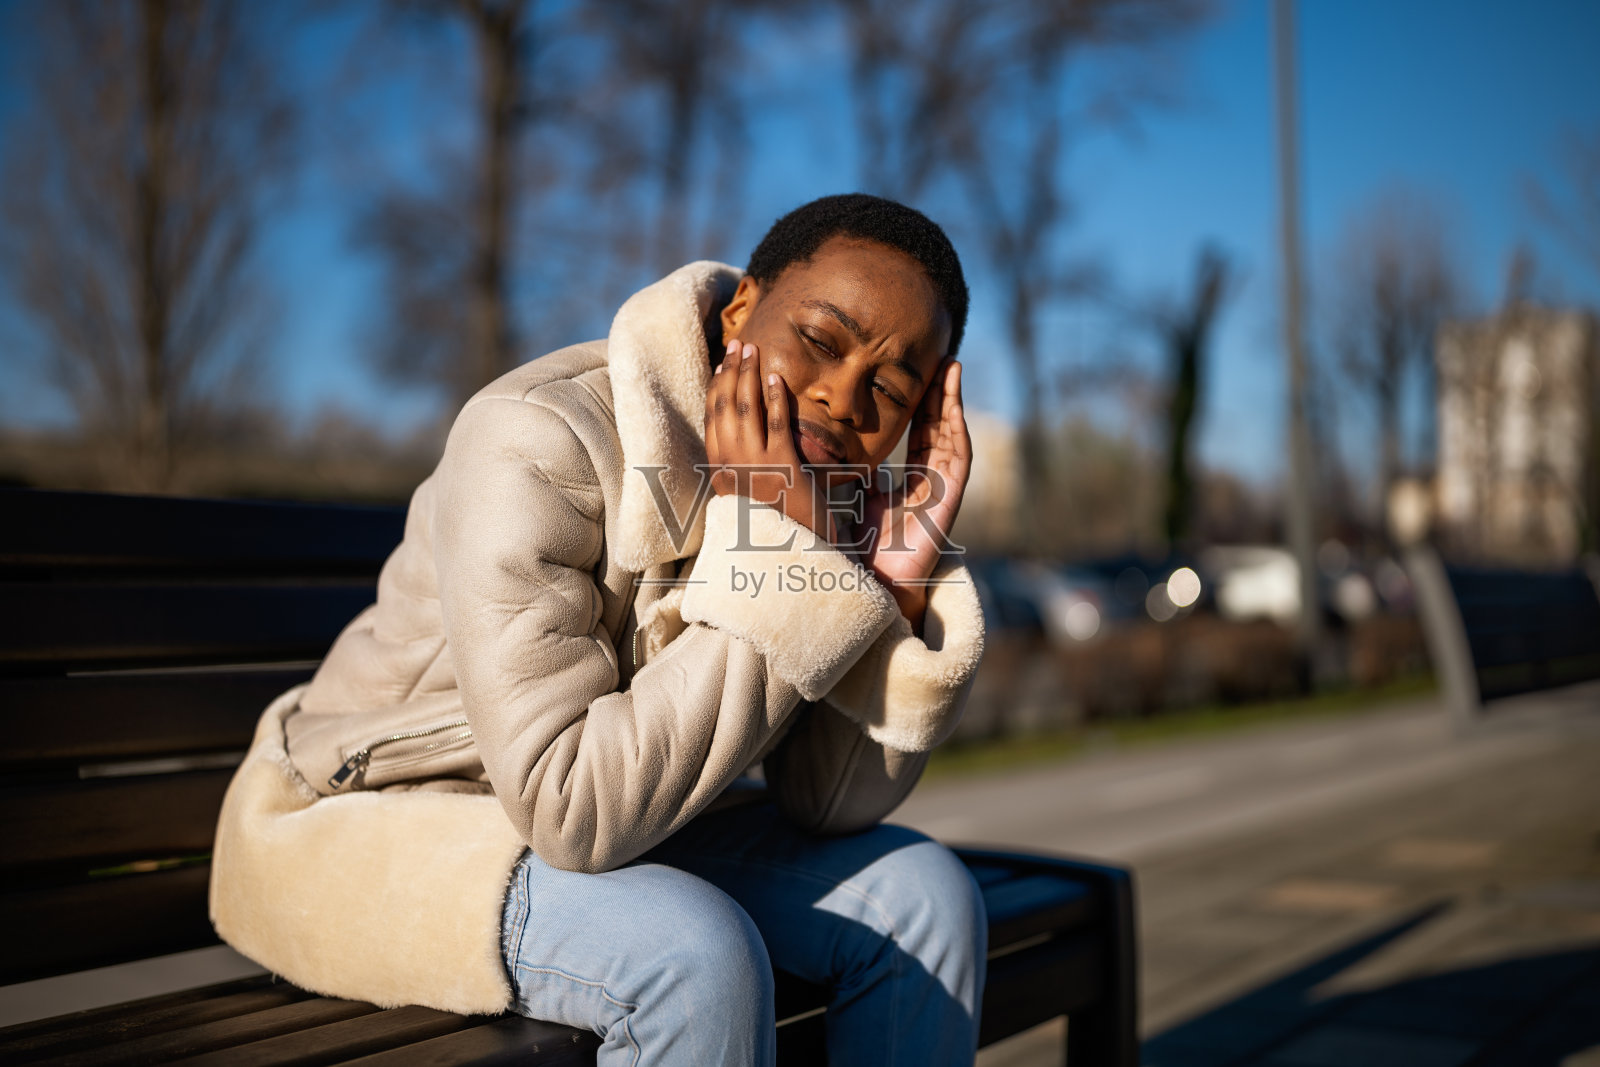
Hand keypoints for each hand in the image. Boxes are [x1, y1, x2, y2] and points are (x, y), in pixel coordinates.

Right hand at [705, 339, 834, 541]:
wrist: (791, 560)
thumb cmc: (776, 532)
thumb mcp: (752, 499)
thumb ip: (746, 472)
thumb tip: (750, 447)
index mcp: (720, 475)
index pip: (712, 421)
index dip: (716, 389)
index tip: (723, 365)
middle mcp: (730, 467)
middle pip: (724, 408)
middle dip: (730, 372)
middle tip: (738, 345)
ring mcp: (754, 466)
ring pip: (745, 409)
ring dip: (748, 375)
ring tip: (753, 349)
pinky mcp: (782, 468)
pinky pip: (776, 423)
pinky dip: (775, 397)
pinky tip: (777, 378)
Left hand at [860, 359, 970, 629]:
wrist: (875, 580)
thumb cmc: (865, 546)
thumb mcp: (859, 498)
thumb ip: (859, 473)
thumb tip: (846, 449)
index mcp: (912, 480)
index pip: (920, 433)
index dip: (921, 404)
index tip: (918, 374)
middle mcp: (932, 481)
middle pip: (940, 428)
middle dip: (940, 393)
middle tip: (941, 358)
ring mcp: (944, 488)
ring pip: (953, 436)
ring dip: (953, 402)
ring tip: (951, 368)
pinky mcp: (951, 499)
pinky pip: (959, 458)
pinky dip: (957, 430)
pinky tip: (953, 407)